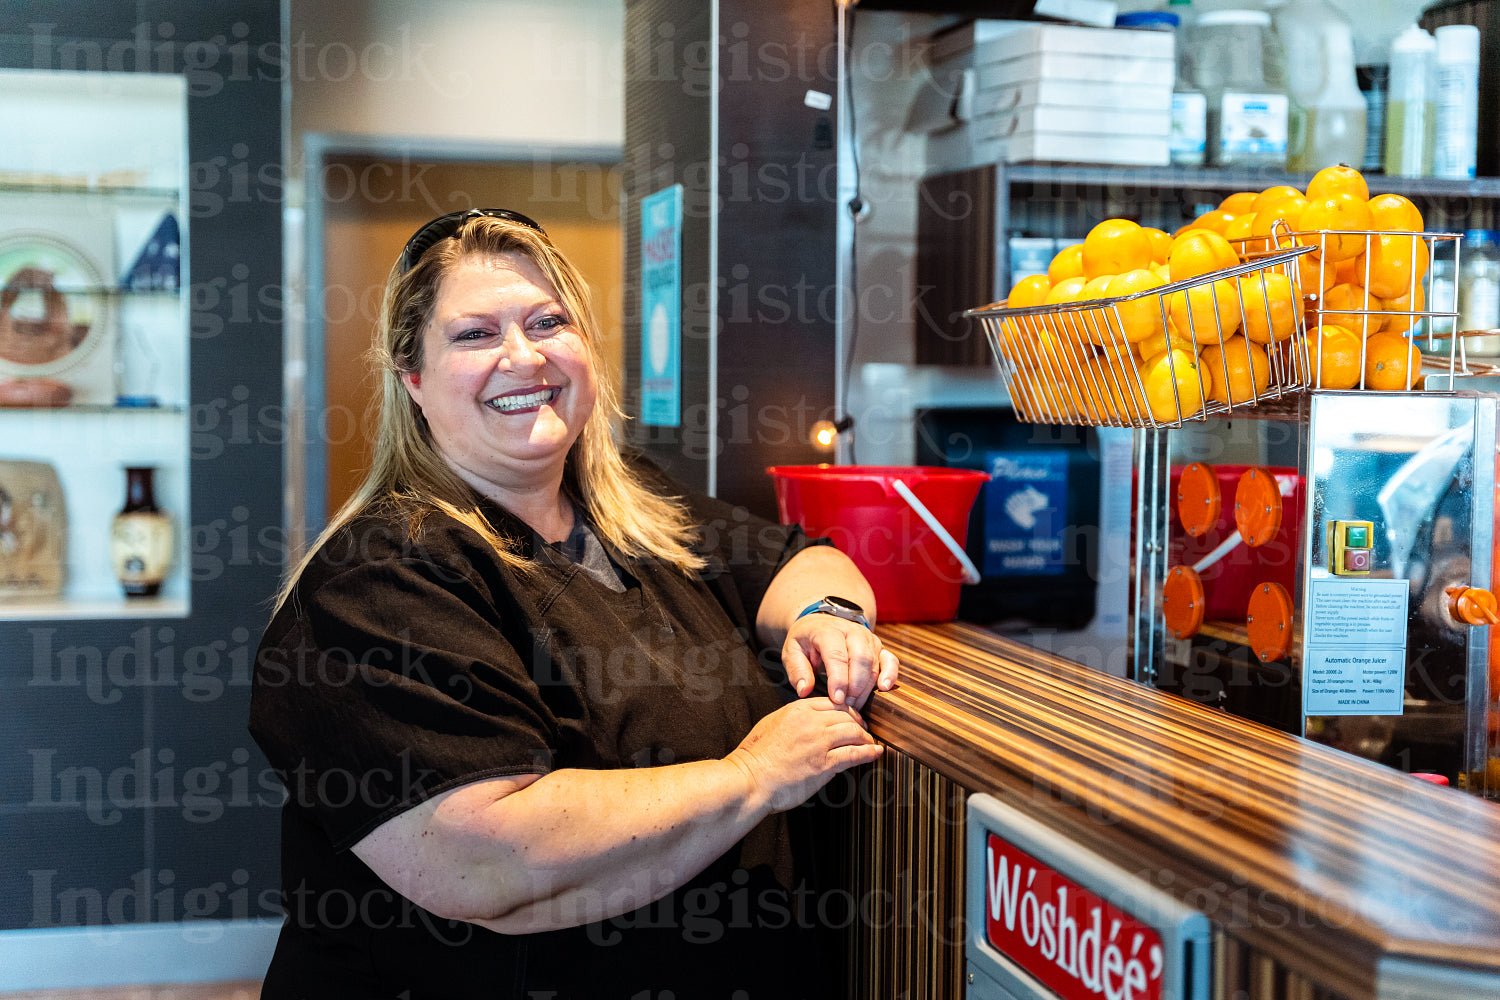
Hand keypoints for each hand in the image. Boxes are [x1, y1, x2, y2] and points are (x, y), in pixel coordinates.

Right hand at [728, 698, 882, 813]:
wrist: (749, 779)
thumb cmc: (754, 757)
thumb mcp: (771, 725)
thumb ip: (793, 720)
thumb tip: (810, 722)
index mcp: (797, 710)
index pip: (831, 703)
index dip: (846, 711)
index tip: (852, 718)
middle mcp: (810, 722)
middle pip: (846, 716)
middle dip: (859, 723)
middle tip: (865, 731)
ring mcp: (818, 743)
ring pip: (854, 732)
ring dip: (866, 738)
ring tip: (871, 744)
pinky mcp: (823, 764)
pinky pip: (854, 754)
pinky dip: (869, 753)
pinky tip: (875, 753)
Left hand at [781, 613, 899, 708]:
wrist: (821, 622)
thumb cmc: (806, 640)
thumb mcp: (792, 651)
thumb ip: (797, 670)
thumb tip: (804, 690)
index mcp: (828, 630)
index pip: (837, 655)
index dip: (838, 679)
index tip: (836, 699)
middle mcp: (851, 631)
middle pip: (860, 658)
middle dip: (854, 686)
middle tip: (845, 705)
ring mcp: (867, 638)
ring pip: (874, 662)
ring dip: (867, 687)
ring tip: (855, 705)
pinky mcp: (878, 647)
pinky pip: (890, 660)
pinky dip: (890, 674)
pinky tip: (884, 688)